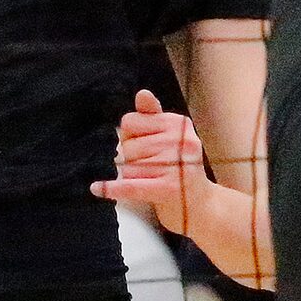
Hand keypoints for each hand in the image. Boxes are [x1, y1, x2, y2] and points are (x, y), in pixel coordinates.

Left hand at [92, 89, 209, 234]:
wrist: (203, 207)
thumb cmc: (181, 171)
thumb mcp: (171, 139)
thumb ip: (153, 117)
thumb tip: (142, 93)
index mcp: (178, 124)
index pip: (131, 122)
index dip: (129, 136)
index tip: (140, 147)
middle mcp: (180, 141)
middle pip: (128, 147)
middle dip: (128, 160)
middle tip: (146, 169)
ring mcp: (176, 165)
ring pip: (128, 168)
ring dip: (129, 178)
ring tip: (145, 182)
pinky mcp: (170, 188)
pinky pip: (131, 186)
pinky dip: (112, 188)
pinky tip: (98, 188)